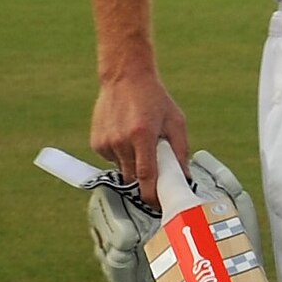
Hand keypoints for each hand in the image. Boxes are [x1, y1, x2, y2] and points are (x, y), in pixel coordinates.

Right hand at [89, 64, 189, 196]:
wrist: (125, 76)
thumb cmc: (154, 98)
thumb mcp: (176, 122)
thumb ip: (180, 152)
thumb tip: (185, 178)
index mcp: (142, 135)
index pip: (146, 177)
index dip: (153, 195)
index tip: (160, 204)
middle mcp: (121, 141)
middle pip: (133, 179)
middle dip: (146, 181)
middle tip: (156, 170)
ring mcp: (106, 142)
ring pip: (122, 170)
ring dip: (133, 165)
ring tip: (140, 142)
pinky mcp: (96, 143)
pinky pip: (112, 160)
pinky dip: (122, 156)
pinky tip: (127, 137)